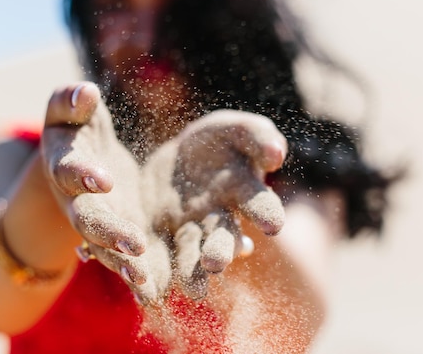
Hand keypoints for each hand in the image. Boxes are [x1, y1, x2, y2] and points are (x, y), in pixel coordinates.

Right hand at [40, 82, 169, 302]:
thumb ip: (71, 100)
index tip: (103, 179)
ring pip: (102, 246)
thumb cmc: (76, 125)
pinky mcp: (113, 232)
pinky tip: (155, 288)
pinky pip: (120, 256)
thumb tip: (86, 92)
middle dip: (108, 231)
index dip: (81, 174)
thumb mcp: (69, 109)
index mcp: (63, 163)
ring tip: (145, 279)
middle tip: (134, 244)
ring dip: (122, 262)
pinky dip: (136, 272)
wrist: (80, 158)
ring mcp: (92, 220)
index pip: (68, 169)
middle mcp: (73, 198)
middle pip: (85, 218)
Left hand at [142, 110, 287, 298]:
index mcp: (242, 193)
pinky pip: (156, 257)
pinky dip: (152, 275)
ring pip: (189, 255)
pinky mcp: (158, 236)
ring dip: (189, 274)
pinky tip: (146, 293)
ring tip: (190, 291)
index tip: (274, 225)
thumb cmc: (219, 142)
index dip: (267, 213)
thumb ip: (257, 136)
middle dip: (220, 251)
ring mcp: (187, 232)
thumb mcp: (237, 130)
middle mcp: (218, 221)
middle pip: (222, 239)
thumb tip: (276, 154)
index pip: (260, 204)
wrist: (181, 159)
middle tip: (215, 263)